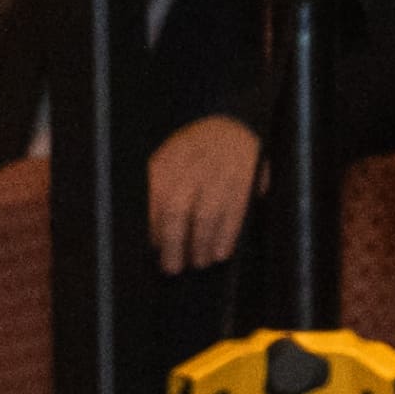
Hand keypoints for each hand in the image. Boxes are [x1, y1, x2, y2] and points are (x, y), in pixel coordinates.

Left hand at [144, 109, 263, 274]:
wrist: (230, 127)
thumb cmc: (193, 153)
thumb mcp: (169, 161)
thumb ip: (158, 190)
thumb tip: (151, 233)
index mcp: (168, 160)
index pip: (154, 198)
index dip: (153, 227)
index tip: (153, 247)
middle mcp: (192, 165)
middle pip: (177, 209)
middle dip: (173, 242)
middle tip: (172, 266)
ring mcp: (219, 171)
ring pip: (206, 215)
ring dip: (200, 244)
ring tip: (198, 262)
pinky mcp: (243, 179)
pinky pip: (234, 212)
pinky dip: (226, 236)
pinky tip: (220, 252)